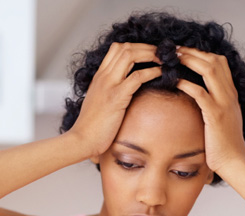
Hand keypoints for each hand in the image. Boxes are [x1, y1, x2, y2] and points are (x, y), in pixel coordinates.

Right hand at [68, 42, 161, 158]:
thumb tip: (125, 92)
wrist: (81, 139)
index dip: (136, 47)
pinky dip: (152, 72)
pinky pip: (137, 77)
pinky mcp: (116, 97)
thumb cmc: (91, 126)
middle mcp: (103, 76)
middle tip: (161, 53)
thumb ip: (109, 92)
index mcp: (99, 76)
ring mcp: (109, 85)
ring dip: (150, 54)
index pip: (116, 49)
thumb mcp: (99, 103)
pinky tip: (161, 73)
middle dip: (146, 47)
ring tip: (163, 60)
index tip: (150, 53)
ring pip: (130, 55)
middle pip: (125, 47)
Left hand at [175, 46, 244, 172]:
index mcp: (230, 94)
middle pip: (214, 60)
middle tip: (174, 49)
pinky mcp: (215, 116)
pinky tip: (174, 81)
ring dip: (189, 61)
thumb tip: (196, 100)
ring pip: (209, 70)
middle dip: (193, 52)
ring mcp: (224, 104)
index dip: (201, 53)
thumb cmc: (223, 146)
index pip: (220, 62)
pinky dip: (187, 84)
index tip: (183, 51)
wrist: (234, 163)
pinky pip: (200, 93)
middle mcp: (229, 95)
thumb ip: (212, 106)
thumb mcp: (220, 120)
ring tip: (173, 58)